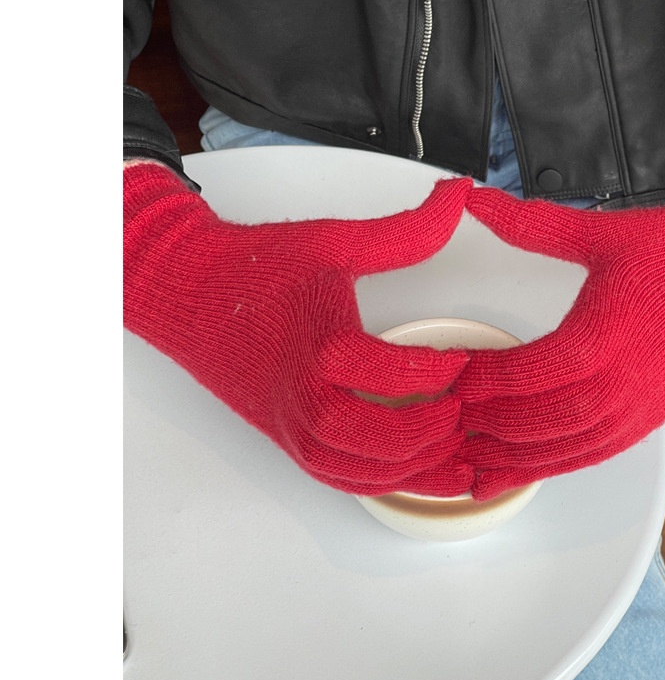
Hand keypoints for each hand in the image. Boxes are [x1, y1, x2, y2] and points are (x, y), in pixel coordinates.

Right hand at [124, 162, 474, 495]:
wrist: (186, 288)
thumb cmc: (256, 267)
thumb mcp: (337, 241)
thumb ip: (406, 230)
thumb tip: (456, 198)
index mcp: (321, 344)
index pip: (393, 375)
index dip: (440, 372)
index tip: (462, 360)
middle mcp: (303, 394)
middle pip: (378, 439)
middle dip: (431, 432)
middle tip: (460, 411)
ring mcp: (290, 422)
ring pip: (358, 470)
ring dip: (411, 469)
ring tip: (449, 450)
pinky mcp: (283, 436)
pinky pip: (333, 476)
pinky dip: (376, 480)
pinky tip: (407, 468)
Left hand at [456, 133, 664, 499]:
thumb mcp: (604, 233)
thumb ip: (531, 224)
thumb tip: (474, 199)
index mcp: (598, 339)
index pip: (515, 375)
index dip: (470, 378)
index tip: (437, 374)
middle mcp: (616, 388)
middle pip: (527, 422)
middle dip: (476, 424)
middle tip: (435, 418)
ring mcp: (637, 411)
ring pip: (556, 452)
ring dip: (506, 458)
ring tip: (461, 459)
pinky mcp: (651, 420)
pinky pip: (589, 456)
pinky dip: (548, 467)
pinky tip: (517, 469)